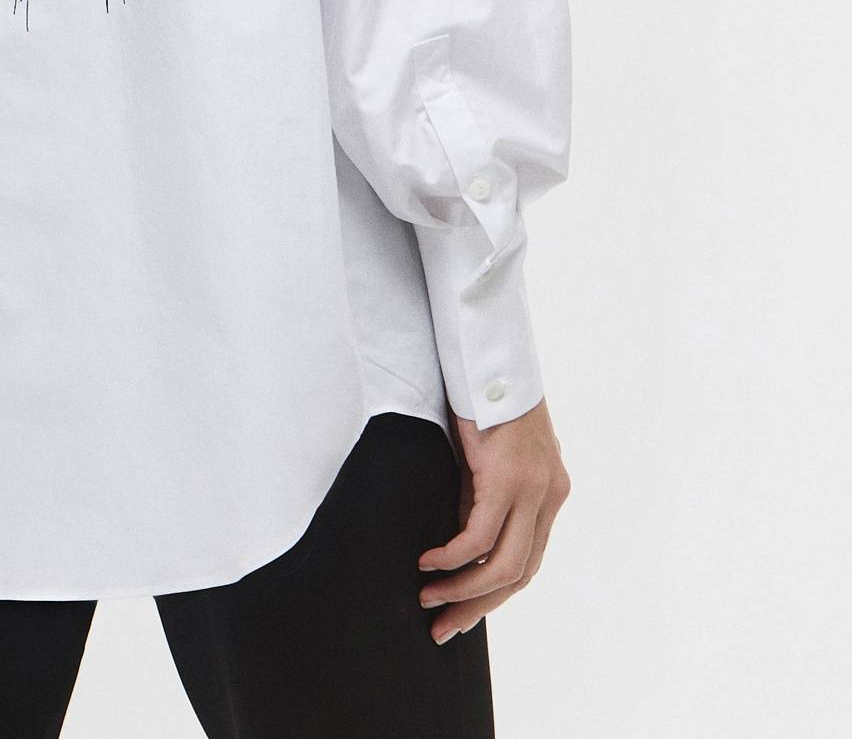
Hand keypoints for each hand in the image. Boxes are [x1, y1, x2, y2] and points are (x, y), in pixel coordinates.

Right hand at [417, 395, 570, 644]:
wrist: (489, 352)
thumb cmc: (485, 399)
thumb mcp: (491, 459)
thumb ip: (486, 499)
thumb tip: (463, 546)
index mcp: (551, 493)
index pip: (529, 561)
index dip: (494, 593)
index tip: (462, 613)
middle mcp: (550, 495)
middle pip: (519, 573)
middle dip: (478, 606)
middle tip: (443, 627)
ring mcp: (533, 488)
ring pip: (504, 564)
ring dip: (463, 589)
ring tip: (429, 599)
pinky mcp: (507, 477)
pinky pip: (478, 535)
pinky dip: (452, 556)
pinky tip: (429, 562)